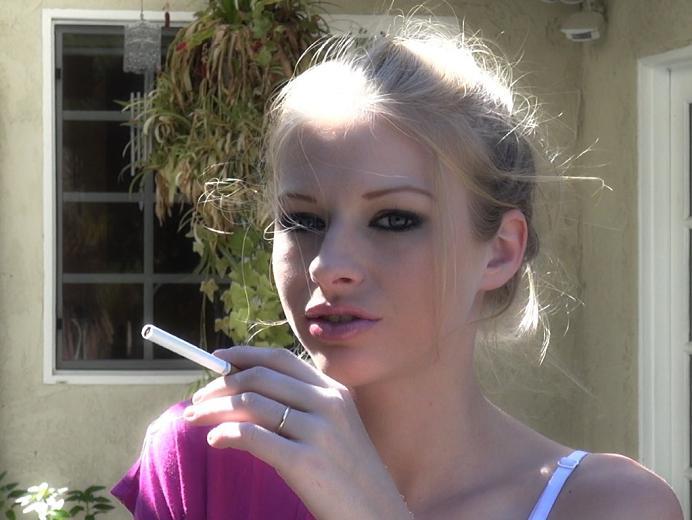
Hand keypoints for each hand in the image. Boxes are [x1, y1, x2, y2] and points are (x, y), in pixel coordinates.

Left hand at [183, 346, 412, 519]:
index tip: (218, 358)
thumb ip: (303, 406)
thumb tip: (248, 395)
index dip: (244, 355)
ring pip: (250, 404)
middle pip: (260, 378)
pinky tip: (216, 441)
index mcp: (334, 391)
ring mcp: (318, 432)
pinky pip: (252, 436)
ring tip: (195, 419)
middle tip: (198, 398)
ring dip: (214, 409)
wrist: (376, 513)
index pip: (280, 359)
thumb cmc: (350, 473)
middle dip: (221, 384)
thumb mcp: (336, 428)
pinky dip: (226, 433)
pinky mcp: (305, 462)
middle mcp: (327, 404)